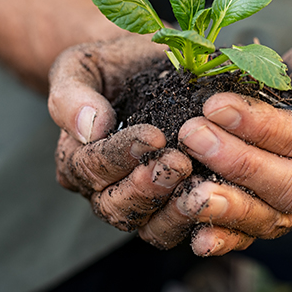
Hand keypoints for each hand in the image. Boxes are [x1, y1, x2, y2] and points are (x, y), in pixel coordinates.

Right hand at [48, 35, 191, 230]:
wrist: (142, 67)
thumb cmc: (111, 65)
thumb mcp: (82, 67)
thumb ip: (73, 95)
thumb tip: (90, 128)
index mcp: (77, 157)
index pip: (91, 166)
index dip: (121, 155)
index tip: (153, 136)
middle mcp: (103, 187)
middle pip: (116, 205)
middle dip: (148, 187)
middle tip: (179, 163)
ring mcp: (137, 199)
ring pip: (148, 225)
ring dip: (174, 211)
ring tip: (200, 187)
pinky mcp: (169, 204)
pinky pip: (178, 226)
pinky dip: (197, 220)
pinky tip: (219, 202)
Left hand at [138, 37, 291, 254]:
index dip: (260, 126)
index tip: (215, 105)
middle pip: (288, 185)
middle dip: (237, 163)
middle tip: (192, 135)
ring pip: (272, 216)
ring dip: (229, 206)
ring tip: (189, 192)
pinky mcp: (278, 209)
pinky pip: (257, 231)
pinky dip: (229, 237)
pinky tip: (199, 239)